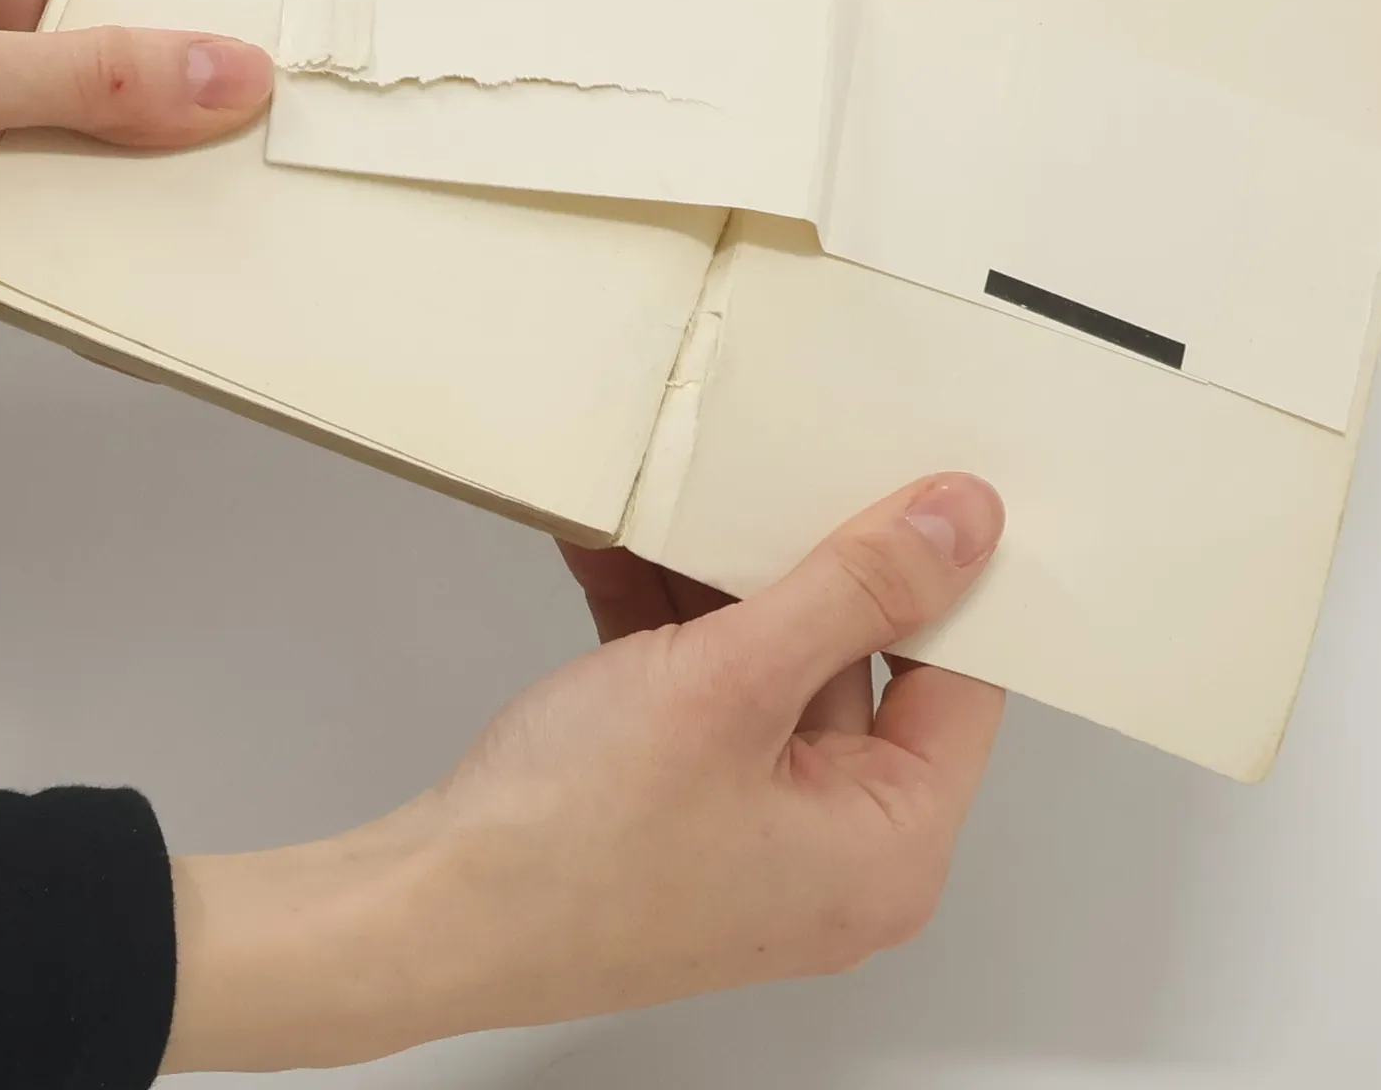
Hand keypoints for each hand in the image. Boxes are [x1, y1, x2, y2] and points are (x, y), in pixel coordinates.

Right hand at [161, 474, 1005, 1070]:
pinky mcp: (681, 803)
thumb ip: (856, 588)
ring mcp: (751, 827)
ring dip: (719, 582)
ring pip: (770, 664)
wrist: (418, 913)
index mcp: (887, 847)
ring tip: (688, 497)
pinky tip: (622, 545)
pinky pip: (701, 687)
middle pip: (859, 663)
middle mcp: (833, 850)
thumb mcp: (734, 681)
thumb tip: (961, 523)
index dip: (942, 575)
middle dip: (804, 561)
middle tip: (785, 467)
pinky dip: (663, 621)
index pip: (962, 681)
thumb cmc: (571, 846)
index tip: (918, 480)